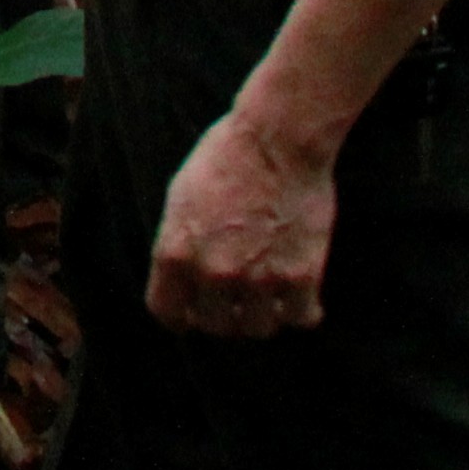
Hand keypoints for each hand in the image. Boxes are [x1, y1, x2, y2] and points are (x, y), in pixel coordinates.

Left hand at [146, 104, 339, 338]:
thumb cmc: (226, 158)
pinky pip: (301, 319)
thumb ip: (179, 244)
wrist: (277, 140)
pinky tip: (300, 298)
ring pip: (257, 329)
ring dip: (261, 316)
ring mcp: (258, 279)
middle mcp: (213, 273)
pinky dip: (302, 312)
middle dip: (223, 315)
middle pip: (215, 326)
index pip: (166, 312)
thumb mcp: (180, 198)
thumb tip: (182, 278)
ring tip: (268, 298)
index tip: (192, 311)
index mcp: (175, 253)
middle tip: (236, 300)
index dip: (180, 315)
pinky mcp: (301, 277)